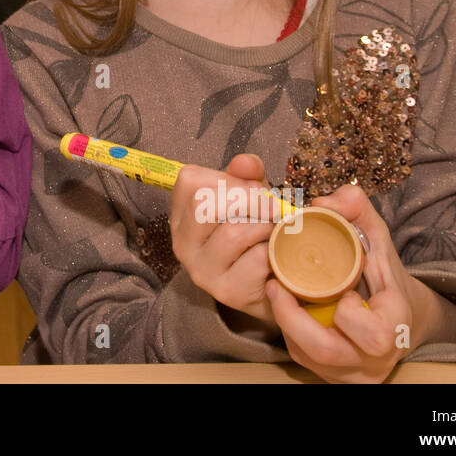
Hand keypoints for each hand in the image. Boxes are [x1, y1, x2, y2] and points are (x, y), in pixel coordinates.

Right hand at [169, 154, 285, 328]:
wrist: (273, 284)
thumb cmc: (255, 233)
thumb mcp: (250, 196)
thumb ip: (247, 174)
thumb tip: (246, 163)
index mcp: (181, 213)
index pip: (191, 182)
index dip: (229, 179)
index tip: (253, 188)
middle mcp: (182, 242)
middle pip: (204, 205)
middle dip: (249, 200)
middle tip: (272, 208)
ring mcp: (201, 270)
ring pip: (232, 233)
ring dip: (265, 228)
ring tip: (273, 233)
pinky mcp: (227, 291)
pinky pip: (255, 260)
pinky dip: (273, 252)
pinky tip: (274, 256)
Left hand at [265, 183, 414, 382]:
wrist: (398, 315)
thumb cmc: (385, 273)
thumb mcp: (377, 237)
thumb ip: (356, 209)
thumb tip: (322, 200)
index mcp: (395, 327)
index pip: (375, 336)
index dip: (350, 317)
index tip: (340, 291)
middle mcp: (374, 360)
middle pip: (327, 352)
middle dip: (294, 319)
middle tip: (277, 287)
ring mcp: (352, 372)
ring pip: (308, 358)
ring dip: (285, 323)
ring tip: (276, 292)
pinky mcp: (332, 376)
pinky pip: (301, 359)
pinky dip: (288, 331)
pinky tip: (284, 307)